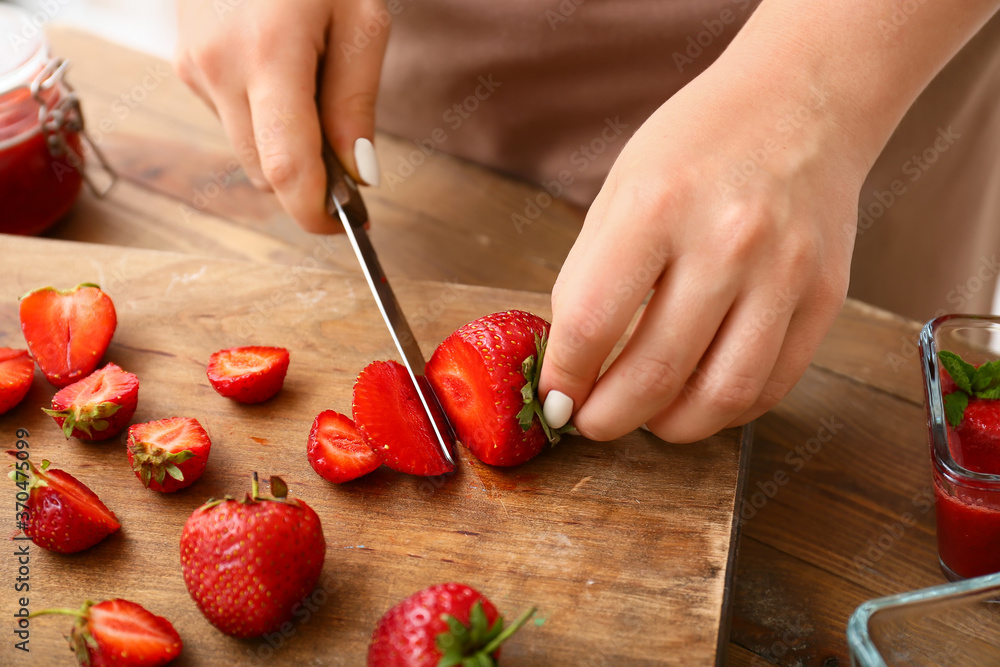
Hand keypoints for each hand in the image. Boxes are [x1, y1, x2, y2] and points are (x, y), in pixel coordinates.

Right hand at [174, 0, 386, 231]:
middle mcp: (217, 68)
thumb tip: (358, 176)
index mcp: (268, 55)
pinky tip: (284, 75)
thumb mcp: (361, 19)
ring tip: (318, 92)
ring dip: (285, 148)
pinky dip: (263, 120)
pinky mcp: (183, 62)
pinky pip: (230, 119)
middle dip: (309, 183)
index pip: (287, 170)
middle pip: (264, 171)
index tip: (351, 224)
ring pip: (246, 150)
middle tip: (351, 164)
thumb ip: (356, 102)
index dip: (319, 213)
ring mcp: (193, 65)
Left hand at [539, 54, 867, 442]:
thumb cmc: (697, 145)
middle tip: (590, 423)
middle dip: (608, 418)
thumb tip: (571, 361)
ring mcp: (784, 272)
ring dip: (670, 428)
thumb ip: (590, 275)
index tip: (555, 398)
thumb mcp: (620, 190)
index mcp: (656, 206)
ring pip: (721, 396)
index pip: (591, 321)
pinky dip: (727, 411)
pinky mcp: (825, 295)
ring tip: (646, 418)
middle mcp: (726, 241)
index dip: (564, 376)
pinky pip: (773, 385)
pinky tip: (699, 398)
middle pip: (656, 372)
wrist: (801, 103)